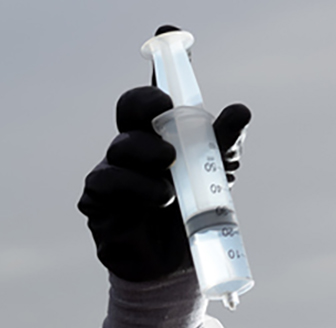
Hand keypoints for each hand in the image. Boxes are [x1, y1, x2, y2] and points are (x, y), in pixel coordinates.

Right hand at [78, 88, 250, 282]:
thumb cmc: (190, 214)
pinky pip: (106, 182)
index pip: (152, 98)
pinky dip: (135, 188)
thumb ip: (223, 142)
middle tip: (167, 113)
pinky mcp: (96, 200)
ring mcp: (110, 171)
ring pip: (120, 147)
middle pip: (129, 108)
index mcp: (159, 135)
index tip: (167, 57)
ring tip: (171, 186)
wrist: (175, 263)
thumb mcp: (214, 175)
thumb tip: (239, 110)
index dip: (155, 78)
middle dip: (147, 105)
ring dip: (149, 159)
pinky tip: (157, 200)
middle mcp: (132, 147)